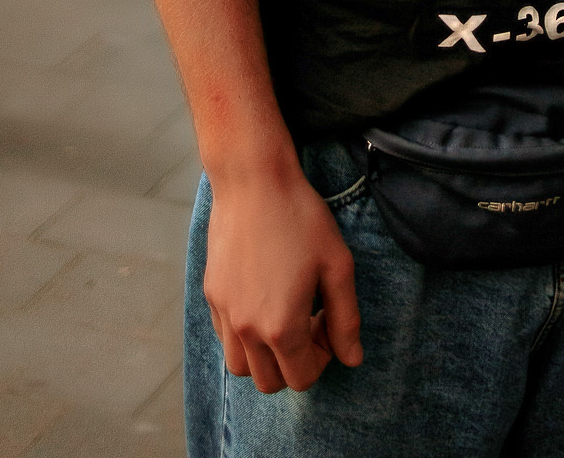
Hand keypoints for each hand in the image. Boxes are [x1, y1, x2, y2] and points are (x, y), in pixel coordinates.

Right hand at [203, 160, 362, 392]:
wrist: (253, 181)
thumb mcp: (337, 265)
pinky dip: (244, 336)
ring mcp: (224, 314)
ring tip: (284, 316)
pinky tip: (262, 299)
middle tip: (310, 321)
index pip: (302, 378)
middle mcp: (247, 329)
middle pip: (270, 382)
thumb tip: (352, 359)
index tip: (328, 323)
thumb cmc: (301, 218)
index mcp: (281, 327)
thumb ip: (346, 319)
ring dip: (264, 356)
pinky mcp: (211, 296)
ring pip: (241, 367)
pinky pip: (226, 338)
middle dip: (294, 363)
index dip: (323, 357)